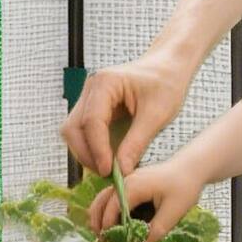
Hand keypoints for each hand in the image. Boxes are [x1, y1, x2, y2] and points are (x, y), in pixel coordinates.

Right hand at [62, 50, 193, 177]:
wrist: (169, 68)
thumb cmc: (166, 84)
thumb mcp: (156, 115)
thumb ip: (136, 144)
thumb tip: (121, 171)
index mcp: (105, 82)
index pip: (91, 121)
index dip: (97, 149)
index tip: (107, 171)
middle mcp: (91, 88)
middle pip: (73, 127)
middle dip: (86, 153)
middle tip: (106, 173)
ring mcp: (89, 97)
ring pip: (74, 131)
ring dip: (86, 152)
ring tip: (108, 169)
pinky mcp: (93, 107)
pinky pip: (84, 131)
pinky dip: (92, 147)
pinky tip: (107, 159)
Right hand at [87, 154, 205, 241]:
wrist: (192, 167)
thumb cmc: (185, 186)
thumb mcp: (173, 212)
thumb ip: (156, 233)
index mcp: (132, 187)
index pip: (111, 210)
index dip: (109, 231)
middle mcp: (124, 183)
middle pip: (100, 204)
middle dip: (100, 227)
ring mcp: (126, 183)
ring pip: (103, 201)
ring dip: (101, 220)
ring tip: (106, 240)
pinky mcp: (130, 186)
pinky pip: (112, 200)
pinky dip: (109, 214)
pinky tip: (116, 229)